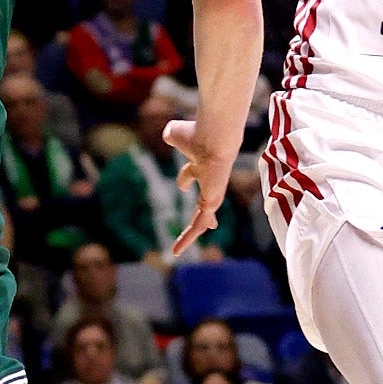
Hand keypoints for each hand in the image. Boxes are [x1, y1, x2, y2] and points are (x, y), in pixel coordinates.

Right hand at [164, 116, 231, 253]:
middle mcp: (211, 181)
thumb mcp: (176, 133)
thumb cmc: (196, 134)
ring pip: (202, 218)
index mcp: (202, 164)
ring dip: (191, 234)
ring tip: (177, 250)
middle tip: (208, 223)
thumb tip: (168, 134)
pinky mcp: (212, 203)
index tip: (182, 186)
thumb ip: (172, 134)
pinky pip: (199, 224)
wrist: (214, 140)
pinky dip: (188, 238)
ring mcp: (213, 193)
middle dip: (204, 212)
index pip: (193, 174)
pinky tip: (177, 250)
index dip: (186, 180)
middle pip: (206, 201)